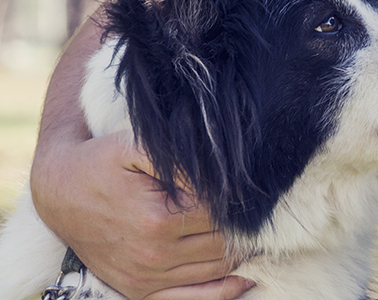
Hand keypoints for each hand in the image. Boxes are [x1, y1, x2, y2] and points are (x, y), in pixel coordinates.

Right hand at [30, 131, 252, 298]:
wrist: (59, 191)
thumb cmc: (101, 162)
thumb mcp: (137, 146)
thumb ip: (181, 159)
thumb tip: (223, 174)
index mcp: (158, 220)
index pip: (223, 214)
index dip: (242, 201)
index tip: (256, 190)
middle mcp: (154, 255)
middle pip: (224, 244)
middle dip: (248, 227)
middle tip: (265, 211)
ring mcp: (146, 277)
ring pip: (216, 271)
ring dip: (242, 254)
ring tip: (260, 234)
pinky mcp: (140, 290)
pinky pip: (192, 298)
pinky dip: (224, 290)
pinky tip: (247, 275)